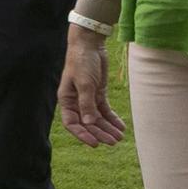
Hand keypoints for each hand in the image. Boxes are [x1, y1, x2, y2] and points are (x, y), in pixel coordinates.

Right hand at [58, 26, 125, 146]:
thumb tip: (89, 123)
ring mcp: (87, 98)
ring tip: (120, 137)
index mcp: (66, 100)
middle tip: (114, 142)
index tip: (95, 144)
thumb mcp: (85, 83)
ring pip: (98, 118)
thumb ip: (87, 104)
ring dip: (108, 128)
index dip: (83, 135)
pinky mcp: (98, 93)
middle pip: (88, 123)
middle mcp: (76, 101)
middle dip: (100, 133)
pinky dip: (112, 118)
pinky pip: (105, 110)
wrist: (89, 44)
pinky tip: (121, 126)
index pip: (72, 123)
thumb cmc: (81, 62)